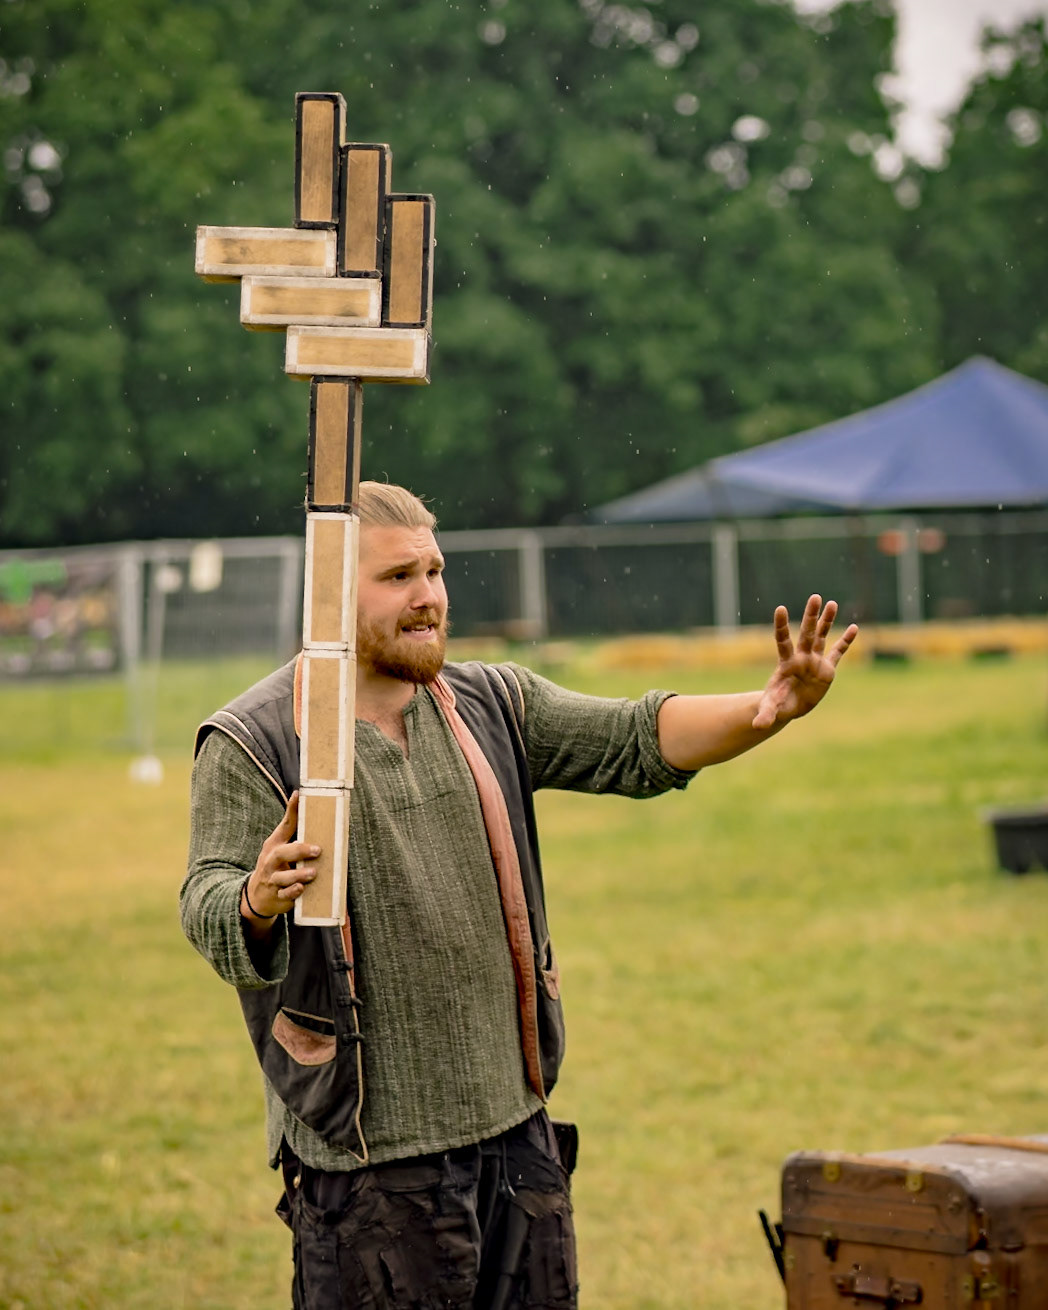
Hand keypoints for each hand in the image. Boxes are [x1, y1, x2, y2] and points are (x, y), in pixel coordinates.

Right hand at [241, 791, 319, 922]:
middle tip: (317, 850)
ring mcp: (272, 880)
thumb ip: (292, 829)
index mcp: (274, 845)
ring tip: (313, 873)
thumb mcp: (278, 847)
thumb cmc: (273, 865)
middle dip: (299, 851)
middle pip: (281, 854)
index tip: (299, 796)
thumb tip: (302, 801)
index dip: (291, 811)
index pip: (284, 826)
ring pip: (283, 877)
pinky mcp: (277, 896)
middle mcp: (271, 861)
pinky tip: (301, 889)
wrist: (256, 896)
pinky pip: (284, 895)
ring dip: (298, 875)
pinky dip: (292, 892)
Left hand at [752, 595, 857, 729]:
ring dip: (827, 621)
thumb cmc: (777, 704)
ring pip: (822, 637)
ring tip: (832, 603)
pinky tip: (855, 628)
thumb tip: (757, 726)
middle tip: (815, 597)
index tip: (780, 609)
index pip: (783, 640)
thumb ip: (766, 714)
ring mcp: (814, 661)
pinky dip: (846, 642)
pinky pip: (837, 653)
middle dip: (811, 616)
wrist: (789, 707)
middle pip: (807, 633)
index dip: (782, 626)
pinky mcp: (827, 669)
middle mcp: (801, 657)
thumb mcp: (771, 709)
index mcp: (786, 663)